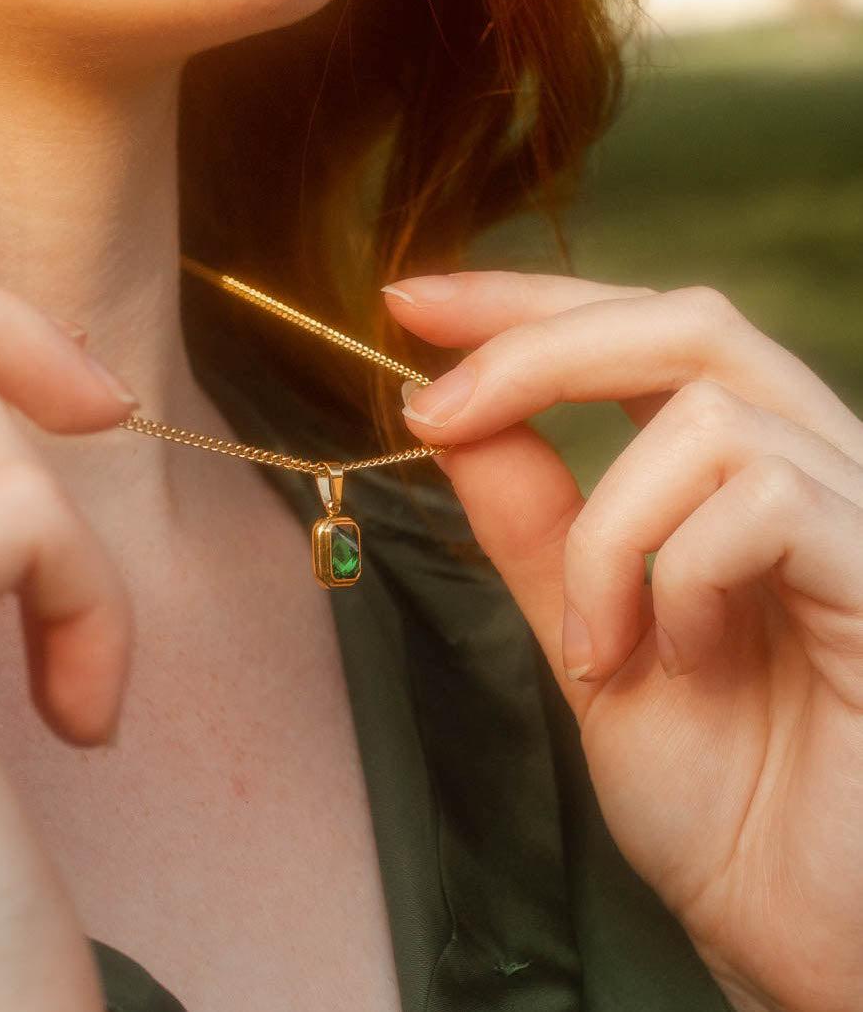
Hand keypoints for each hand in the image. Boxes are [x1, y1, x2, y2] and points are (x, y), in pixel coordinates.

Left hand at [385, 273, 862, 1011]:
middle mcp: (823, 469)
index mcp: (748, 477)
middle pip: (687, 322)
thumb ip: (534, 523)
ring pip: (709, 415)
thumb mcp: (588, 634)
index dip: (524, 305)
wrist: (804, 930)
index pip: (641, 334)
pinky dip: (675, 576)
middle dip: (536, 347)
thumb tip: (455, 414)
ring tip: (598, 647)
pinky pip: (765, 500)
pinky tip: (678, 661)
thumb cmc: (717, 794)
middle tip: (431, 408)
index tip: (411, 302)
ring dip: (607, 533)